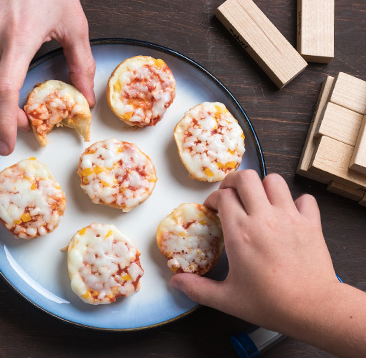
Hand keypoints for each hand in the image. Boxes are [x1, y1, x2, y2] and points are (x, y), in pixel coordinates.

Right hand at [171, 170, 339, 333]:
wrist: (313, 308)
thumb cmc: (269, 303)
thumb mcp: (227, 299)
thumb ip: (197, 289)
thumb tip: (175, 282)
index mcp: (240, 232)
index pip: (223, 195)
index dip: (214, 198)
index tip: (213, 209)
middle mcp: (263, 218)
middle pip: (246, 177)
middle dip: (234, 181)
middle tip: (230, 195)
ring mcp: (289, 217)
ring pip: (274, 181)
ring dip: (263, 187)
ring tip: (258, 201)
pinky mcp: (311, 223)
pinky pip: (304, 199)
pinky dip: (295, 202)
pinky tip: (288, 215)